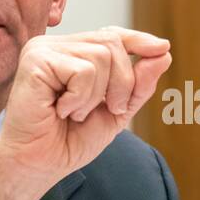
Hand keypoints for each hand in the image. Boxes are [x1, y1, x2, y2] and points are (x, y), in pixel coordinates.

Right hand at [0, 27, 171, 199]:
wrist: (39, 165)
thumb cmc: (69, 141)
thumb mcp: (116, 111)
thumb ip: (139, 84)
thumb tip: (164, 53)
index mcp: (73, 53)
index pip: (111, 34)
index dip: (139, 40)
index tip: (163, 48)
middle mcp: (57, 45)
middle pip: (112, 43)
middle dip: (122, 82)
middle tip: (105, 109)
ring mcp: (43, 49)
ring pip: (100, 57)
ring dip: (96, 96)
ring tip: (74, 112)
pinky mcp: (35, 60)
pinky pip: (82, 71)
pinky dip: (80, 98)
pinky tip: (60, 110)